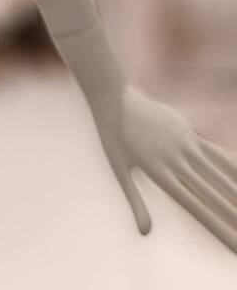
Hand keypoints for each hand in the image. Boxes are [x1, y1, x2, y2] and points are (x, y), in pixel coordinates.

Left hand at [89, 82, 236, 252]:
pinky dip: (229, 162)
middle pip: (214, 193)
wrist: (113, 95)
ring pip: (218, 171)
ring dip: (235, 189)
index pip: (197, 208)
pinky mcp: (186, 128)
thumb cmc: (112, 135)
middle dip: (234, 212)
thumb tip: (145, 232)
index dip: (219, 227)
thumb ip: (135, 202)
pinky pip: (213, 148)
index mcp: (161, 173)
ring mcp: (184, 142)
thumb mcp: (118, 170)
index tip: (235, 242)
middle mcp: (178, 160)